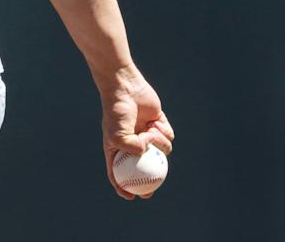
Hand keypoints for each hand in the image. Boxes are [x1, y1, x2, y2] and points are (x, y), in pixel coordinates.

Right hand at [98, 65, 173, 199]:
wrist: (125, 87)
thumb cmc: (116, 112)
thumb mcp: (117, 135)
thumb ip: (131, 150)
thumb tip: (145, 156)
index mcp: (118, 147)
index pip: (118, 172)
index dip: (123, 186)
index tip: (130, 196)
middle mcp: (133, 142)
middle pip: (143, 168)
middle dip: (148, 182)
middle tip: (152, 189)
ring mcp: (147, 134)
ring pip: (160, 151)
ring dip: (158, 145)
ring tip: (150, 133)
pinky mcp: (159, 124)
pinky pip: (168, 137)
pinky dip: (164, 133)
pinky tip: (155, 123)